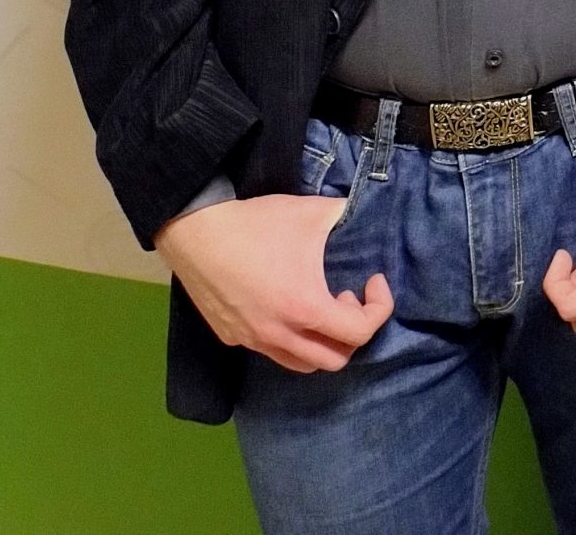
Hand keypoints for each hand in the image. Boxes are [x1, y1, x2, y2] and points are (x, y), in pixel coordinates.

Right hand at [154, 194, 392, 373]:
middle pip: (334, 360)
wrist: (195, 232)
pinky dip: (292, 339)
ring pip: (301, 363)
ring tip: (321, 304)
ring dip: (322, 342)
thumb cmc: (257, 223)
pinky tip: (287, 305)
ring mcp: (252, 341)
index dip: (380, 308)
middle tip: (346, 296)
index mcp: (304, 308)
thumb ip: (347, 216)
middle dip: (352, 331)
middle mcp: (278, 335)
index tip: (373, 280)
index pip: (359, 333)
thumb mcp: (314, 212)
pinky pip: (272, 352)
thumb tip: (364, 214)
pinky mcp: (231, 338)